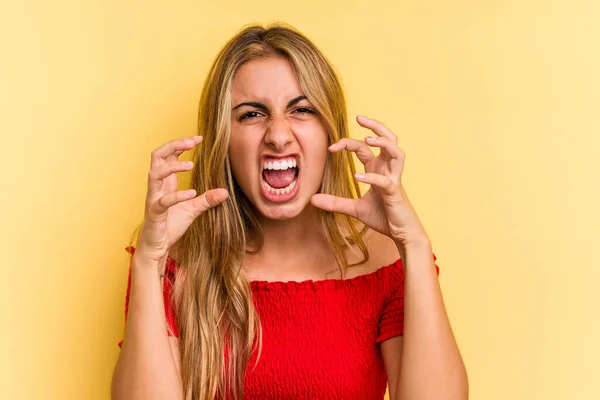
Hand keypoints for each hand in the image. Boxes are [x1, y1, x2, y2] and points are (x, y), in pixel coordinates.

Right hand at [136, 136, 228, 263]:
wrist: (158, 248)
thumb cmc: (170, 226)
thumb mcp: (193, 210)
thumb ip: (207, 199)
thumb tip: (225, 191)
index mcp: (165, 182)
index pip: (168, 154)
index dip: (181, 144)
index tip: (199, 139)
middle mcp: (157, 186)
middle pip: (157, 156)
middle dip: (174, 145)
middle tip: (192, 142)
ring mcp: (154, 198)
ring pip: (154, 174)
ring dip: (172, 166)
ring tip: (190, 166)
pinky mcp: (154, 213)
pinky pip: (163, 201)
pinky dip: (177, 195)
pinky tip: (192, 193)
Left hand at [311, 116, 428, 246]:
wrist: (402, 234)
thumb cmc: (383, 217)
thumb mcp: (355, 209)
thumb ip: (335, 202)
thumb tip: (312, 200)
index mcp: (378, 169)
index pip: (364, 147)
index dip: (347, 143)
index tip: (331, 148)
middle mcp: (388, 169)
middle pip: (388, 138)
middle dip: (375, 125)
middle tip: (359, 117)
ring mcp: (393, 179)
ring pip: (396, 152)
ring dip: (384, 142)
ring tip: (368, 139)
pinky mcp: (395, 193)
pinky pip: (385, 180)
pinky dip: (372, 177)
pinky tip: (358, 176)